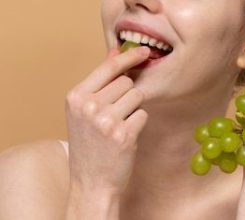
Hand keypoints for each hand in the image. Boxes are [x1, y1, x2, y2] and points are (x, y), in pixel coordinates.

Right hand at [65, 46, 149, 194]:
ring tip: (119, 125)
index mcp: (76, 97)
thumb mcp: (83, 112)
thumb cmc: (89, 145)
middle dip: (127, 95)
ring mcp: (106, 121)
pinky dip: (138, 124)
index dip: (128, 57)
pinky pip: (143, 115)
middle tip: (115, 114)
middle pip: (126, 82)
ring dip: (133, 109)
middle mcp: (88, 106)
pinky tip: (125, 136)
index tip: (143, 51)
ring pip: (137, 96)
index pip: (108, 67)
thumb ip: (99, 82)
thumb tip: (116, 52)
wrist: (91, 182)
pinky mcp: (124, 135)